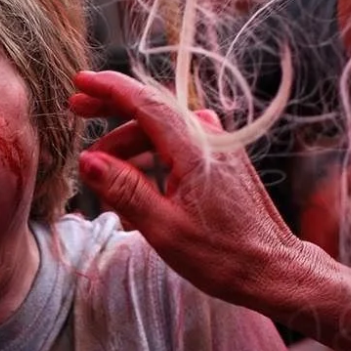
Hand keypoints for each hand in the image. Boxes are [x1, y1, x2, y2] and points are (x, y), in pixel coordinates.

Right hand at [71, 70, 350, 337]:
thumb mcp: (164, 228)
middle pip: (151, 111)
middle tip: (77, 111)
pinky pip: (178, 145)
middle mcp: (209, 138)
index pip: (145, 102)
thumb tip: (88, 161)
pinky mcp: (222, 161)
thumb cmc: (223, 255)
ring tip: (103, 175)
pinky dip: (151, 156)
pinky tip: (136, 181)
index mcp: (194, 149)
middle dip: (111, 111)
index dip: (109, 88)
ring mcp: (218, 147)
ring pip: (162, 130)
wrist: (273, 269)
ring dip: (129, 144)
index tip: (81, 82)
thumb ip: (124, 190)